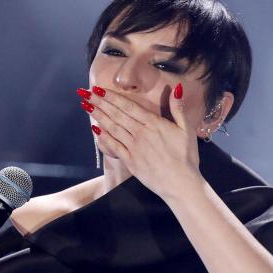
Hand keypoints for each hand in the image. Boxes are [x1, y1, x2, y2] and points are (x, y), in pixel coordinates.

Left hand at [78, 84, 202, 198]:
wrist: (181, 184)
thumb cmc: (186, 157)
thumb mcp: (186, 129)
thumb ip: (178, 109)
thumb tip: (176, 88)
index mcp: (153, 123)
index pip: (128, 106)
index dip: (112, 97)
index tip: (99, 89)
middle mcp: (140, 133)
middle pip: (117, 114)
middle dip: (100, 103)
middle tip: (85, 93)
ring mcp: (134, 147)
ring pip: (112, 128)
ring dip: (98, 116)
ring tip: (86, 106)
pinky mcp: (130, 161)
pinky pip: (114, 146)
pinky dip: (103, 137)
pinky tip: (95, 129)